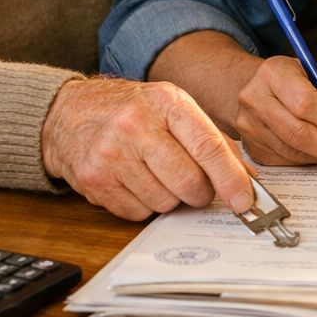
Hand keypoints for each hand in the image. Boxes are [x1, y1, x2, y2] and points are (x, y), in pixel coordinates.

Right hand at [40, 76, 255, 220]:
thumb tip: (248, 181)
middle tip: (196, 187)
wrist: (69, 112)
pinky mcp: (94, 180)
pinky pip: (138, 213)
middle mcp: (137, 125)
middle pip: (188, 182)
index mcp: (167, 102)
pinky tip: (135, 182)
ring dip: (171, 199)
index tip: (244, 201)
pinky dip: (145, 205)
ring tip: (157, 176)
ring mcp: (111, 154)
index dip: (231, 179)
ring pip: (165, 202)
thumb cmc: (132, 112)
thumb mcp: (174, 109)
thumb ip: (212, 141)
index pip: (208, 146)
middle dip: (201, 193)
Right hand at [231, 55, 316, 165]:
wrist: (261, 89)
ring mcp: (248, 125)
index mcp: (275, 72)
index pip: (305, 102)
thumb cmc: (300, 83)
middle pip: (297, 132)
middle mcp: (255, 97)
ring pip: (292, 151)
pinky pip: (285, 161)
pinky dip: (308, 160)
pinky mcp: (250, 147)